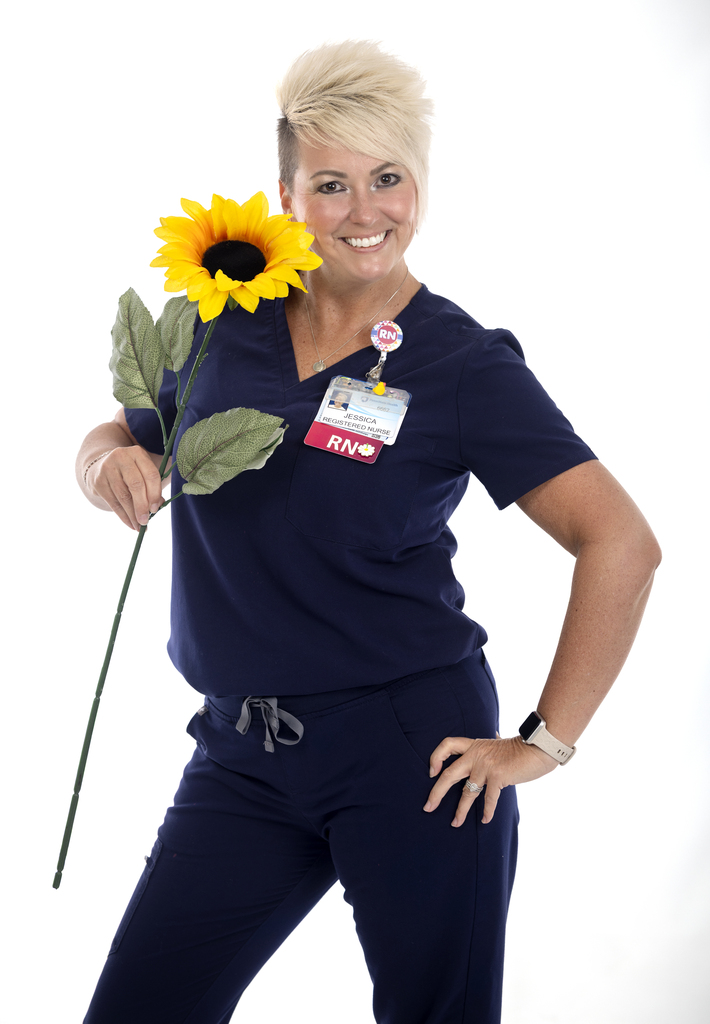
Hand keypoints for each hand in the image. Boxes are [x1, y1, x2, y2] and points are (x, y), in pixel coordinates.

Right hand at [87, 446, 164, 530]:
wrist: (101, 465)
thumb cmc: (130, 471)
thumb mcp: (143, 470)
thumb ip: (154, 486)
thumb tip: (157, 505)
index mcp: (137, 453)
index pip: (151, 474)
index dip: (154, 494)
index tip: (155, 509)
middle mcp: (121, 457)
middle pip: (136, 485)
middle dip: (142, 506)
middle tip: (146, 521)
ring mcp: (107, 468)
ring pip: (123, 496)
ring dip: (132, 515)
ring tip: (139, 526)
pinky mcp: (98, 481)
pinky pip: (113, 503)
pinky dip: (123, 516)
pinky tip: (130, 524)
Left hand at [423, 734, 557, 826]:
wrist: (537, 748)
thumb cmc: (521, 747)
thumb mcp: (499, 742)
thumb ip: (492, 742)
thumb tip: (494, 735)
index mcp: (474, 745)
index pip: (447, 745)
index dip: (436, 757)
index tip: (431, 772)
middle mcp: (476, 754)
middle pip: (448, 774)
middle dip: (436, 793)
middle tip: (428, 807)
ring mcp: (486, 765)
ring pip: (467, 792)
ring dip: (460, 810)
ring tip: (455, 823)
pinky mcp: (498, 776)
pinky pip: (489, 798)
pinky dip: (487, 811)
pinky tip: (485, 820)